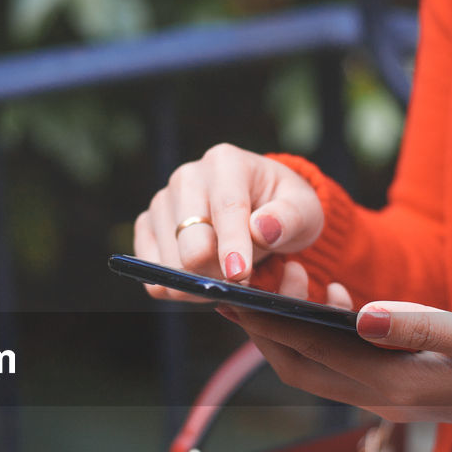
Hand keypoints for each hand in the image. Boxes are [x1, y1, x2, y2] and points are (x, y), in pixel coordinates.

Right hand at [133, 144, 322, 298]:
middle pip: (191, 242)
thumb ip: (290, 219)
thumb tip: (262, 229)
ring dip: (200, 283)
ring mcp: (162, 201)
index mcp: (226, 163)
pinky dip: (177, 288)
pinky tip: (201, 280)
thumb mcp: (305, 212)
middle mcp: (187, 177)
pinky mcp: (147, 226)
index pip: (226, 208)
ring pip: (170, 263)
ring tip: (225, 276)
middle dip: (217, 272)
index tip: (239, 275)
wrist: (260, 211)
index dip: (232, 245)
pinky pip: (152, 273)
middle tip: (241, 280)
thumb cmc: (284, 210)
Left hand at [218, 262, 451, 442]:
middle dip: (262, 330)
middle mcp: (382, 399)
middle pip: (298, 367)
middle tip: (234, 288)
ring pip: (316, 368)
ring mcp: (389, 398)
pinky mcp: (399, 389)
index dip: (266, 326)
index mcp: (397, 385)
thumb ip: (425, 326)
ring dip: (290, 332)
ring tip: (280, 284)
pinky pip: (341, 366)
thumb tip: (360, 314)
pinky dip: (321, 337)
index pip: (312, 353)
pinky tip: (333, 299)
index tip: (229, 298)